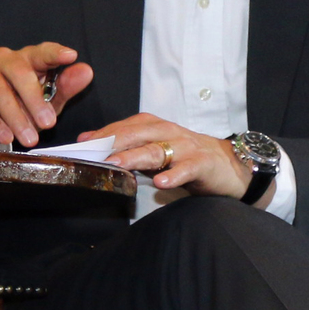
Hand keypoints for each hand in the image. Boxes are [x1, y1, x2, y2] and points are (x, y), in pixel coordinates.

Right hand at [0, 42, 93, 146]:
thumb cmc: (21, 106)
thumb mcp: (48, 101)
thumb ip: (66, 87)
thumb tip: (86, 71)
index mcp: (28, 58)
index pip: (42, 52)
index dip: (55, 53)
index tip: (70, 56)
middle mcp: (4, 59)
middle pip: (19, 71)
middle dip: (34, 99)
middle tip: (48, 124)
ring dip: (15, 116)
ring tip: (29, 138)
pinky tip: (5, 136)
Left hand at [87, 113, 254, 200]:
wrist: (229, 165)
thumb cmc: (185, 157)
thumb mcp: (153, 149)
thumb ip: (125, 146)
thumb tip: (88, 141)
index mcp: (154, 126)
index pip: (124, 127)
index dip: (102, 135)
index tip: (79, 146)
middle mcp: (169, 132)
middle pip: (137, 134)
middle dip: (113, 142)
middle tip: (92, 153)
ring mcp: (186, 147)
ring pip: (158, 149)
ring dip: (136, 156)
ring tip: (117, 164)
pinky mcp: (202, 163)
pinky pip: (186, 168)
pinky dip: (174, 175)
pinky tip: (161, 183)